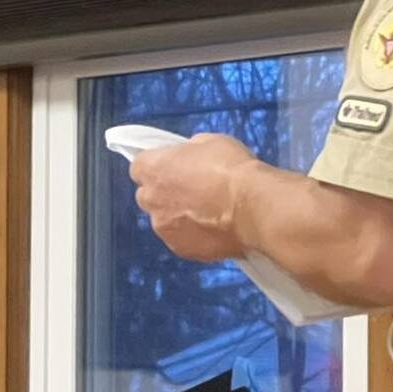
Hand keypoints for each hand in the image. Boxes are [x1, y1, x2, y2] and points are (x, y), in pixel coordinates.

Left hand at [129, 133, 257, 262]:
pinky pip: (182, 239)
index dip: (158, 166)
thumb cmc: (231, 169)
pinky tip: (215, 229)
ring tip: (209, 213)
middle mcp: (151, 200)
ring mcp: (164, 228)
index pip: (140, 166)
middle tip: (193, 190)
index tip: (174, 167)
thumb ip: (191, 152)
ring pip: (165, 221)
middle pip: (149, 195)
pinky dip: (194, 236)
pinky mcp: (181, 249)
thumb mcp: (211, 142)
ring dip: (179, 217)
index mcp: (152, 169)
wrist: (253, 208)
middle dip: (165, 193)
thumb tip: (191, 158)